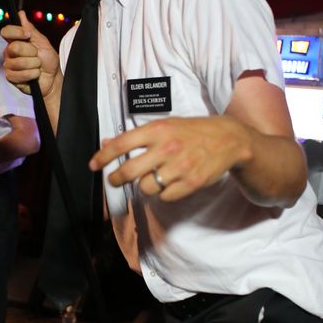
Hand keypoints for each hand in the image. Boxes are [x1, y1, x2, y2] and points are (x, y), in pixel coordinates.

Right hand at [1, 11, 60, 98]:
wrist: (53, 78)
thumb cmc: (48, 60)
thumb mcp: (42, 42)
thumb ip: (30, 29)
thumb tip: (21, 13)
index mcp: (15, 41)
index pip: (6, 31)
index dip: (17, 32)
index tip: (28, 35)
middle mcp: (9, 52)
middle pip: (14, 47)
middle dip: (31, 52)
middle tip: (37, 56)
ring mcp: (9, 65)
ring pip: (19, 62)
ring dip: (34, 65)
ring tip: (37, 66)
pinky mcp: (11, 78)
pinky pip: (21, 74)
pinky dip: (33, 74)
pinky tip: (35, 75)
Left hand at [89, 116, 251, 201]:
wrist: (228, 139)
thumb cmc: (192, 131)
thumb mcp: (165, 125)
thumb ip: (136, 136)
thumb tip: (107, 144)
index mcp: (157, 130)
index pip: (121, 144)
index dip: (103, 157)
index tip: (93, 165)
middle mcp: (166, 148)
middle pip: (129, 171)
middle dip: (115, 179)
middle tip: (114, 179)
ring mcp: (179, 167)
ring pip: (146, 187)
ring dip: (144, 186)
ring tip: (152, 178)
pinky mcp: (190, 183)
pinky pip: (164, 197)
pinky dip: (163, 193)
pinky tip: (169, 183)